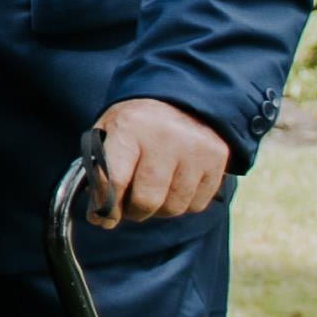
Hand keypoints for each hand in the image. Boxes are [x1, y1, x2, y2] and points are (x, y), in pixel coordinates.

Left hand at [85, 95, 234, 225]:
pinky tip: (174, 187)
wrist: (179, 98)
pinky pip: (196, 204)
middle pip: (146, 200)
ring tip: (153, 194)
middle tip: (129, 207)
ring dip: (158, 210)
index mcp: (130, 128)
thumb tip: (99, 213)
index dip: (105, 207)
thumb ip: (100, 169)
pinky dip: (182, 204)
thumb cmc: (136, 123)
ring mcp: (194, 148)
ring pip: (173, 207)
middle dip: (133, 211)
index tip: (101, 219)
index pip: (115, 179)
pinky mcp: (216, 158)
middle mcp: (165, 137)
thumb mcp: (109, 131)